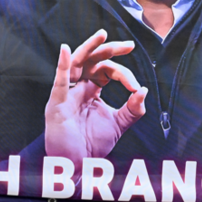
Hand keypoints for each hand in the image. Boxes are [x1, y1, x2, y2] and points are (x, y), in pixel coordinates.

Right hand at [44, 29, 146, 171]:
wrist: (77, 166)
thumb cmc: (92, 145)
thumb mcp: (119, 124)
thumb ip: (133, 109)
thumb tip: (144, 91)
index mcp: (91, 90)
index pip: (107, 71)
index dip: (124, 74)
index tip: (136, 87)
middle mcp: (78, 88)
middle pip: (93, 60)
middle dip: (110, 50)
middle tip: (128, 45)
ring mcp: (67, 94)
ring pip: (76, 63)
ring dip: (89, 48)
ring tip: (102, 35)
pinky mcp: (57, 104)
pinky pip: (59, 82)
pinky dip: (62, 65)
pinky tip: (66, 51)